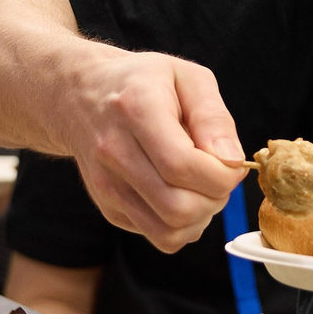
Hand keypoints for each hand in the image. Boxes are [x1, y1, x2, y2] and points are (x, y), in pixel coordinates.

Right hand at [59, 46, 245, 252]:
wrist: (80, 96)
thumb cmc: (141, 82)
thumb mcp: (187, 77)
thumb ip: (214, 117)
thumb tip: (232, 161)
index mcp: (136, 108)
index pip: (183, 166)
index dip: (222, 175)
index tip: (233, 163)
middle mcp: (114, 150)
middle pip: (178, 207)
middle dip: (215, 199)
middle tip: (219, 176)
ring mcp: (106, 184)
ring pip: (169, 232)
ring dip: (201, 217)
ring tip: (202, 187)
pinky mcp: (107, 207)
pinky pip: (159, 236)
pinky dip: (182, 224)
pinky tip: (180, 192)